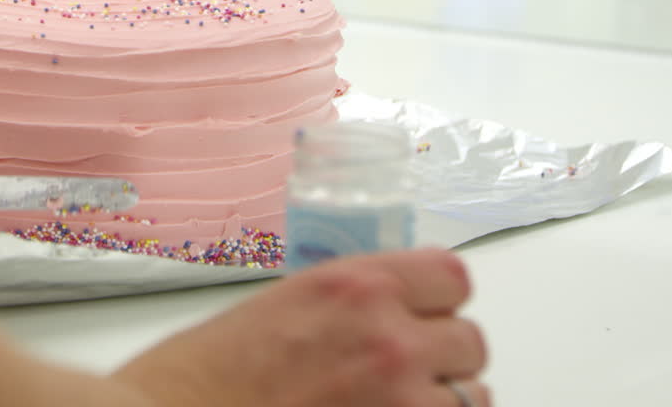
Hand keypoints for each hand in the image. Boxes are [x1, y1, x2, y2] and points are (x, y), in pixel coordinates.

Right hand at [116, 249, 488, 406]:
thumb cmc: (200, 378)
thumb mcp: (279, 309)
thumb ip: (345, 309)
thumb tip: (382, 321)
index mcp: (353, 287)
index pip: (451, 277)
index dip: (438, 301)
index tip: (425, 315)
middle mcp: (388, 336)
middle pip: (469, 341)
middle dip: (438, 360)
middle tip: (398, 375)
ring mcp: (402, 399)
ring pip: (471, 398)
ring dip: (438, 404)